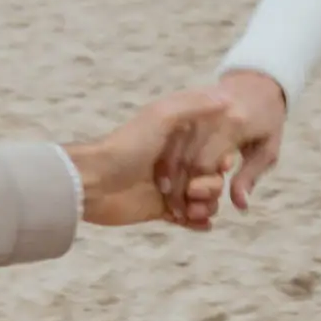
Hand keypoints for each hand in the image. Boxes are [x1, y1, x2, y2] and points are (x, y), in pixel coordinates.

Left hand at [64, 88, 232, 229]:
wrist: (93, 182)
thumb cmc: (126, 145)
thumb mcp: (161, 116)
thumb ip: (194, 107)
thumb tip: (227, 97)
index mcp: (178, 137)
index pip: (213, 148)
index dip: (222, 158)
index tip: (223, 165)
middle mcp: (176, 160)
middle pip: (211, 176)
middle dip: (211, 186)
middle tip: (195, 191)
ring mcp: (169, 186)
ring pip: (203, 198)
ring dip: (206, 206)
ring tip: (193, 210)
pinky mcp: (161, 209)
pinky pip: (189, 218)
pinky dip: (198, 222)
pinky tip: (199, 222)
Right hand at [157, 69, 286, 217]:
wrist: (258, 81)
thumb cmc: (268, 120)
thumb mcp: (267, 149)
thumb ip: (249, 176)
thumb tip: (239, 205)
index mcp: (233, 124)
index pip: (205, 162)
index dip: (196, 188)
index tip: (192, 207)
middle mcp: (211, 113)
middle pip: (185, 155)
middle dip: (178, 186)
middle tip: (175, 209)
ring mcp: (195, 106)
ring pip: (173, 145)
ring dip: (167, 172)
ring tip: (166, 195)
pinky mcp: (185, 104)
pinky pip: (170, 133)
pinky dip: (165, 155)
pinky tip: (164, 174)